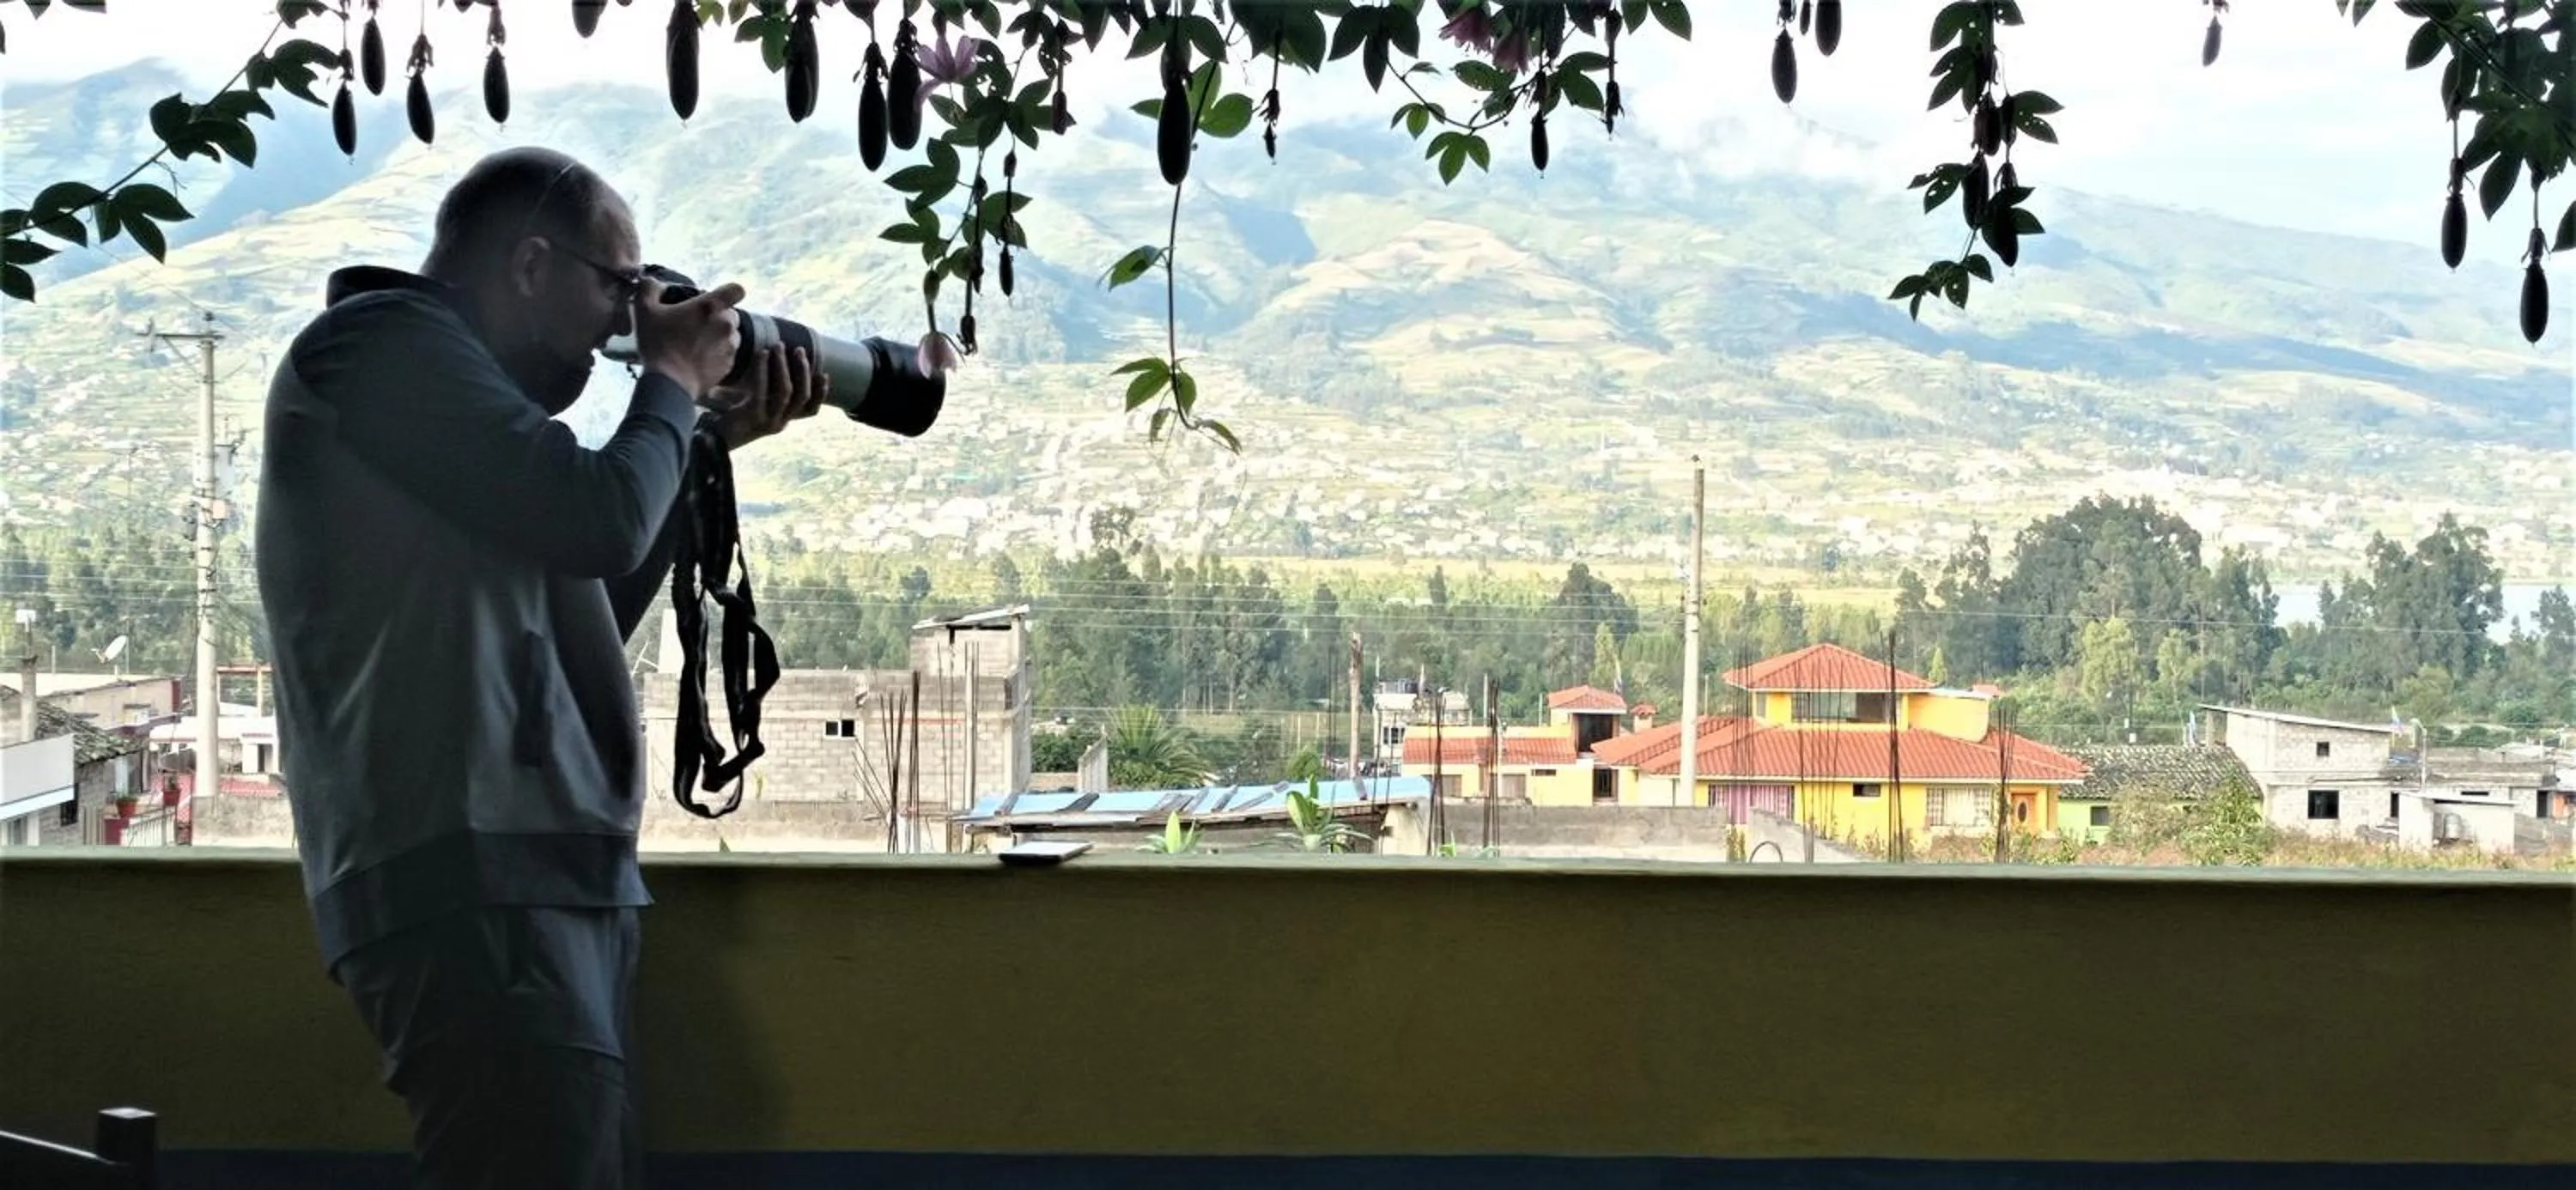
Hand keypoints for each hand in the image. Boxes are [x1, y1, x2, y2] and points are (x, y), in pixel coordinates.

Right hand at [633, 276, 744, 398]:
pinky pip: (728, 353)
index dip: (728, 292)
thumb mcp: (644, 309)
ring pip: (731, 334)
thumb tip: (656, 282)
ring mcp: (730, 346)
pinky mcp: (729, 365)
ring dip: (719, 335)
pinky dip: (718, 353)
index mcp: (710, 307)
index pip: (736, 290)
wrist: (669, 383)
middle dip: (718, 316)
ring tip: (697, 343)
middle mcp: (726, 324)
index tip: (715, 298)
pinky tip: (699, 358)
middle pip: (731, 313)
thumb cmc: (657, 344)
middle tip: (696, 325)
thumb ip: (650, 287)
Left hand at [705, 343, 827, 450]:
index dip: (821, 393)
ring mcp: (768, 421)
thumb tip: (772, 360)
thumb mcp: (755, 405)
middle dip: (803, 371)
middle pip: (802, 396)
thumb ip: (767, 392)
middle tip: (799, 350)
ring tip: (779, 347)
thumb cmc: (732, 419)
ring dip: (785, 366)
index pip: (810, 410)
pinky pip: (763, 389)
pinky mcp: (753, 416)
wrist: (713, 439)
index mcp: (783, 421)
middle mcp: (780, 423)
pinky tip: (762, 354)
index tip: (823, 373)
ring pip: (786, 392)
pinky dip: (764, 369)